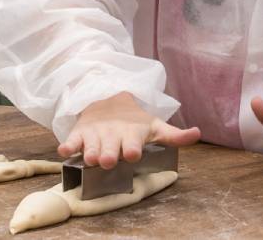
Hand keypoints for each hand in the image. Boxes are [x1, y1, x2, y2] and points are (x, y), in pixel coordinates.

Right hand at [58, 92, 200, 169]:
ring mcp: (95, 135)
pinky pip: (72, 140)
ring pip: (90, 146)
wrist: (107, 102)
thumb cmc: (134, 123)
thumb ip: (175, 136)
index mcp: (132, 134)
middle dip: (109, 154)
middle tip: (108, 160)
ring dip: (89, 152)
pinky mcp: (80, 134)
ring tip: (90, 158)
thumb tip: (198, 132)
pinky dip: (67, 146)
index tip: (133, 153)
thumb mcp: (154, 127)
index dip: (132, 148)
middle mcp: (113, 135)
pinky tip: (65, 151)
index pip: (133, 142)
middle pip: (110, 147)